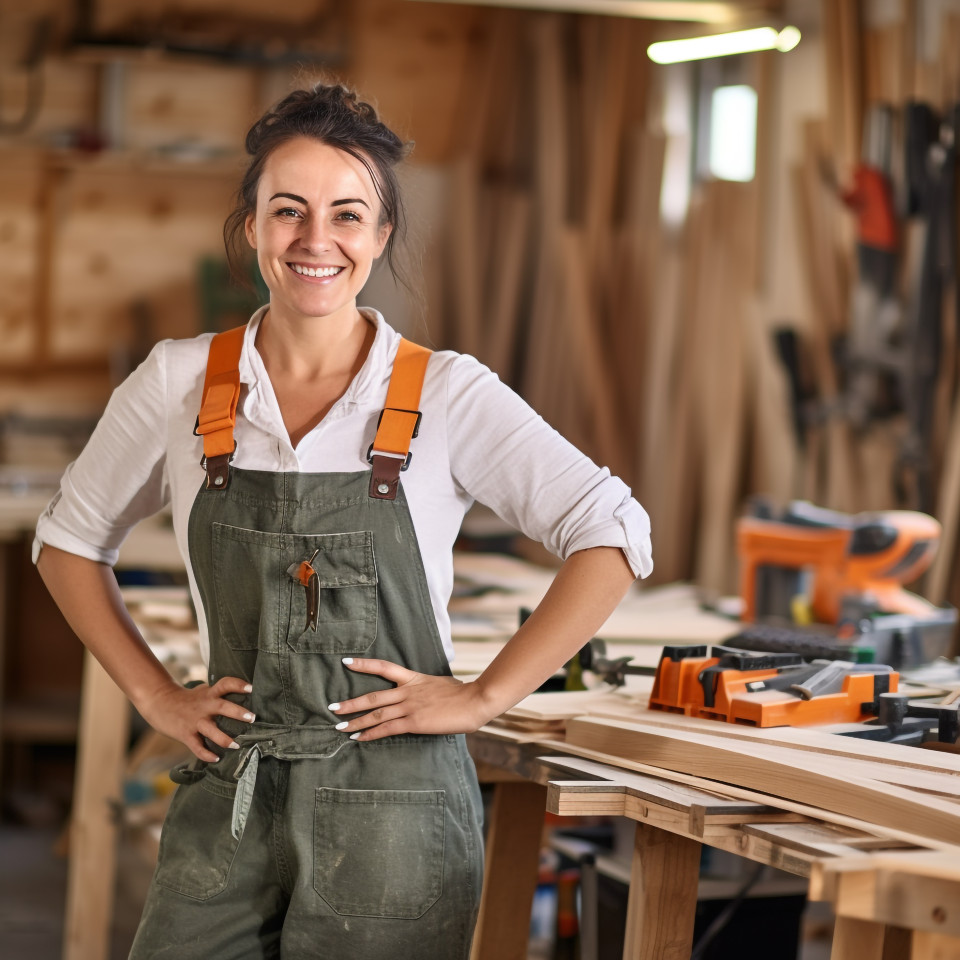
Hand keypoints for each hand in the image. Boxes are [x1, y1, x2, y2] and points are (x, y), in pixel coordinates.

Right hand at [137, 677, 256, 761]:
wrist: (159, 702)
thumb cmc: (186, 698)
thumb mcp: (202, 691)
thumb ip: (217, 693)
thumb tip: (239, 694)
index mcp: (209, 694)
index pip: (225, 684)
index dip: (238, 685)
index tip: (251, 688)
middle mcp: (204, 706)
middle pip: (223, 707)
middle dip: (238, 712)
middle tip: (252, 718)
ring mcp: (195, 721)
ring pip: (211, 730)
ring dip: (225, 739)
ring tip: (237, 745)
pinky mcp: (186, 734)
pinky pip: (197, 747)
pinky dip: (207, 754)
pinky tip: (216, 759)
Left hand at [330, 658, 493, 740]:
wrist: (474, 701)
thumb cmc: (462, 693)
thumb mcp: (440, 683)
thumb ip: (426, 688)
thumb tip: (423, 694)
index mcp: (413, 678)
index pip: (384, 666)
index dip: (364, 664)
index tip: (346, 662)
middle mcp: (407, 691)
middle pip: (373, 696)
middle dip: (351, 703)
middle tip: (332, 707)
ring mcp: (410, 706)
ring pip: (376, 714)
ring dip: (355, 721)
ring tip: (339, 727)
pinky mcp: (414, 722)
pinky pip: (387, 729)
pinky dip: (371, 734)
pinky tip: (359, 738)